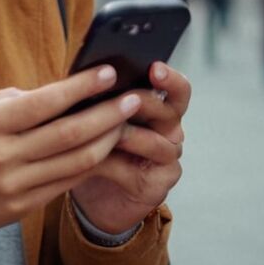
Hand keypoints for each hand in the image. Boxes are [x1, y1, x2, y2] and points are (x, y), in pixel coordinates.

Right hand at [0, 65, 143, 236]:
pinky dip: (88, 164)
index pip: (47, 102)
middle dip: (108, 114)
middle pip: (70, 134)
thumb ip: (14, 100)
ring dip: (107, 141)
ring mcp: (15, 186)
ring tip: (125, 122)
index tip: (109, 73)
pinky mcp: (21, 207)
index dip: (82, 87)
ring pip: (76, 163)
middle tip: (132, 98)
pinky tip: (103, 149)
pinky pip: (65, 184)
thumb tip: (58, 92)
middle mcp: (4, 157)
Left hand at [70, 62, 190, 233]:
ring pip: (156, 142)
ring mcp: (166, 161)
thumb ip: (102, 97)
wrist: (92, 197)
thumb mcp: (98, 117)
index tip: (154, 67)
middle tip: (126, 98)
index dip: (170, 78)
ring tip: (106, 129)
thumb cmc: (96, 147)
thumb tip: (85, 73)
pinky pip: (136, 171)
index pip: (178, 89)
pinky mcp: (156, 187)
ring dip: (129, 134)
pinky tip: (94, 158)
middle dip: (146, 102)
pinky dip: (113, 162)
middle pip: (170, 111)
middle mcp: (171, 133)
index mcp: (161, 109)